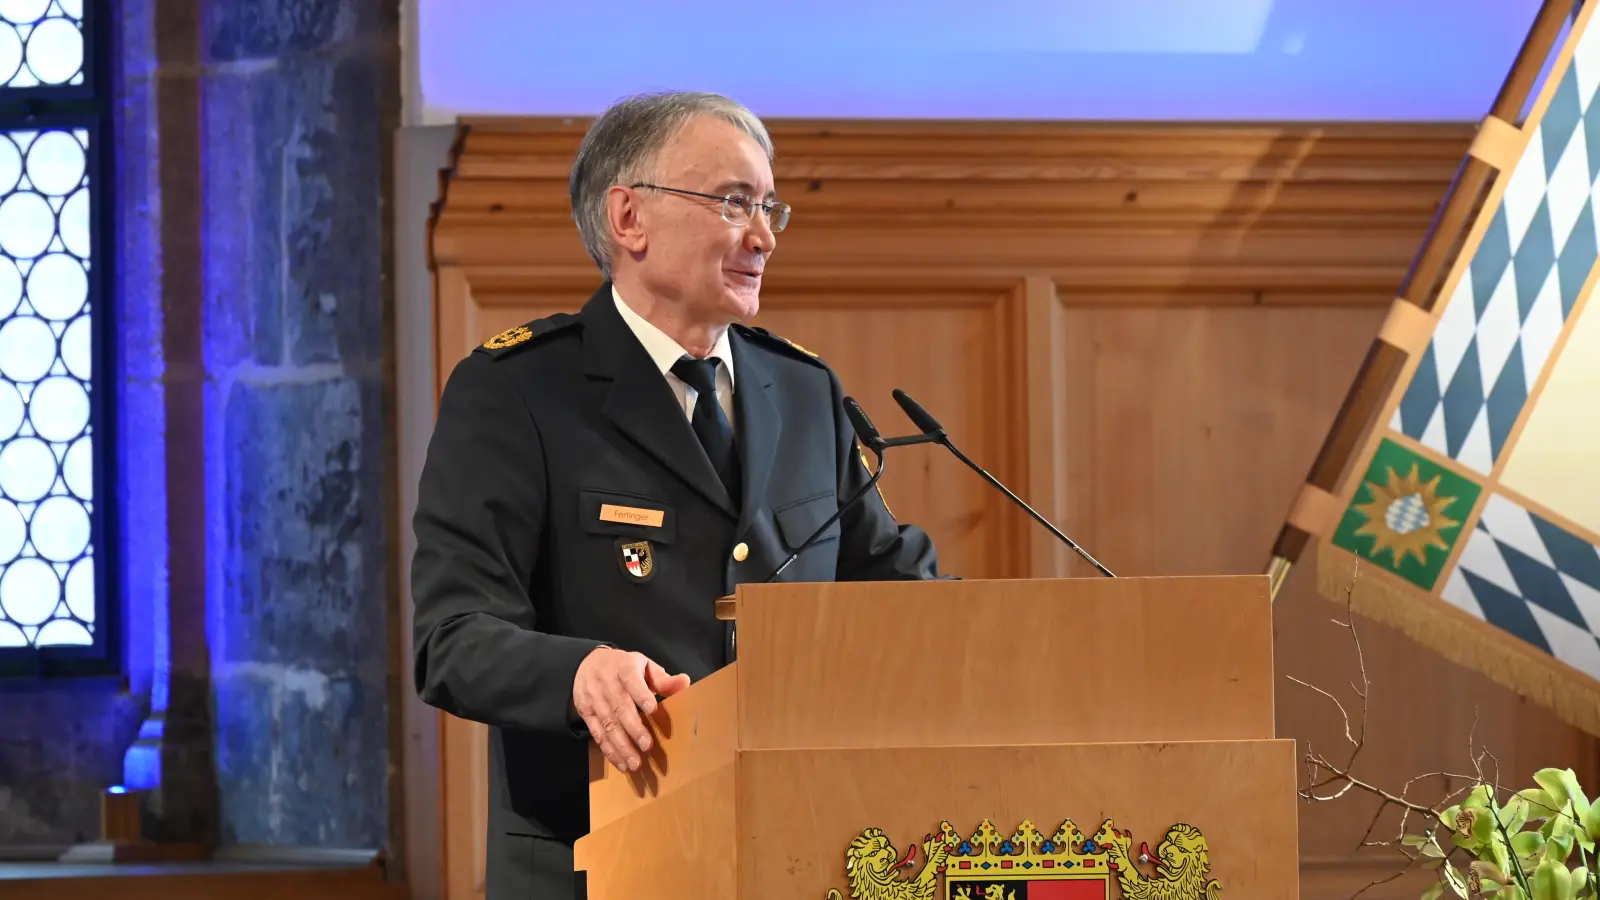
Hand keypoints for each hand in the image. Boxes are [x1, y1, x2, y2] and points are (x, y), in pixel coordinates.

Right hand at [572, 647, 690, 772]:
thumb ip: (662, 678)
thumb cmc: (623, 667)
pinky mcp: (586, 713)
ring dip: (621, 746)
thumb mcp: (643, 665)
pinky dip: (609, 750)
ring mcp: (594, 699)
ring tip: (635, 763)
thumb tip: (685, 682)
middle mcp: (607, 683)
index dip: (641, 695)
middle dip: (633, 728)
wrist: (587, 664)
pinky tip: (621, 763)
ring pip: (608, 724)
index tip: (653, 709)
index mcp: (624, 668)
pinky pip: (597, 733)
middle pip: (619, 707)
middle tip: (647, 746)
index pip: (632, 680)